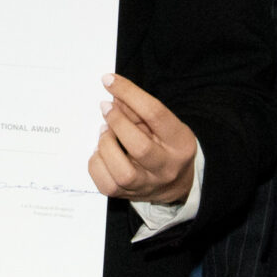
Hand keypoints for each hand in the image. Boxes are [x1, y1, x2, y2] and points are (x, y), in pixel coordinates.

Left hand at [89, 75, 195, 206]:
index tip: (109, 80)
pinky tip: (101, 152)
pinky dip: (97, 163)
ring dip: (106, 146)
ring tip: (104, 133)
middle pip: (140, 147)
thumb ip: (139, 110)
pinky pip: (105, 184)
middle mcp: (166, 167)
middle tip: (105, 108)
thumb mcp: (163, 125)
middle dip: (117, 122)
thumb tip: (113, 93)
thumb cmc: (166, 145)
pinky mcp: (127, 196)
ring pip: (122, 172)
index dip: (129, 93)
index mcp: (180, 143)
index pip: (155, 114)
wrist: (176, 184)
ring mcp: (147, 185)